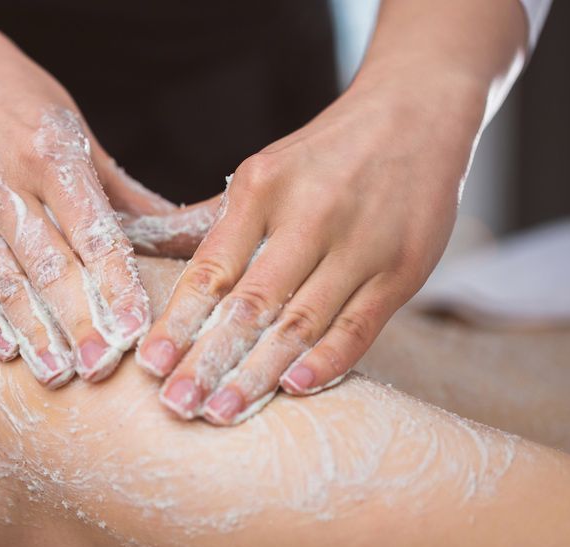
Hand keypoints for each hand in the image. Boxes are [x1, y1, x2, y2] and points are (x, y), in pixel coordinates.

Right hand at [0, 18, 174, 385]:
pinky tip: (7, 349)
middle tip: (101, 368)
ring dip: (32, 332)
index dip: (115, 286)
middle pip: (47, 265)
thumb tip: (187, 240)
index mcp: (52, 153)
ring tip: (57, 374)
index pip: (92, 232)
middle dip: (77, 322)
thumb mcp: (80, 137)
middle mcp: (3, 179)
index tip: (135, 332)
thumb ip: (125, 196)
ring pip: (2, 280)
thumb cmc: (25, 111)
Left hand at [135, 70, 482, 423]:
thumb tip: (150, 256)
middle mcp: (310, 215)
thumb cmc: (325, 156)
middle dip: (209, 359)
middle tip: (176, 404)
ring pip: (301, 322)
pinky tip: (293, 388)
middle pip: (250, 303)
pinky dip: (327, 360)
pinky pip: (359, 326)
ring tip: (222, 411)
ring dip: (258, 373)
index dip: (178, 321)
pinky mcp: (403, 269)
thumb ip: (218, 223)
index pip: (211, 268)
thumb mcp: (265, 172)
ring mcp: (361, 243)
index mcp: (263, 188)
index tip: (150, 363)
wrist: (418, 112)